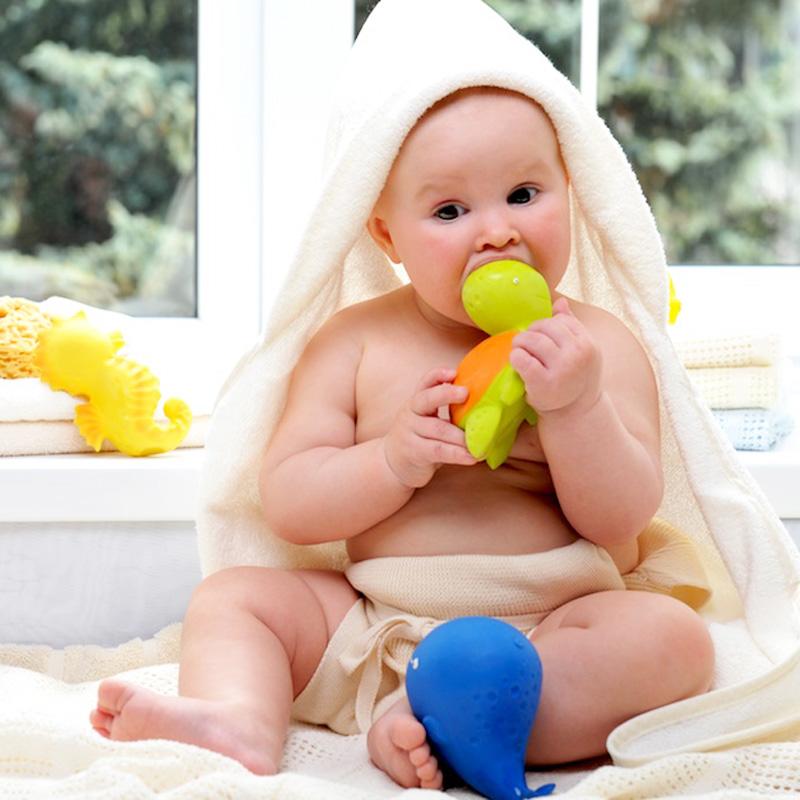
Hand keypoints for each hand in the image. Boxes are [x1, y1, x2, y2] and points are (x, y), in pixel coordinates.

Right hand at [383, 367, 477, 487]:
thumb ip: (446, 412)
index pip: (425, 382)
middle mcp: (411, 413)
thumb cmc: (419, 439)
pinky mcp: (414, 451)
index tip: (454, 372)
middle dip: (446, 394)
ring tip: (481, 440)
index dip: (438, 375)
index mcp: (417, 402)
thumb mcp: (427, 420)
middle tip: (466, 393)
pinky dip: (457, 454)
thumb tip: (484, 407)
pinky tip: (472, 457)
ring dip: (462, 435)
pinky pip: (438, 450)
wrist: (392, 464)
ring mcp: (409, 432)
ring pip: (438, 429)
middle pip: (426, 399)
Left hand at [509, 297, 601, 415]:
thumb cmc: (574, 379)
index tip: (542, 339)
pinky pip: (522, 359)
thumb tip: (560, 302)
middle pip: (545, 327)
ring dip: (520, 343)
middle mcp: (578, 354)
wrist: (575, 414)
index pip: (560, 321)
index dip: (546, 327)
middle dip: (531, 333)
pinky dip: (515, 357)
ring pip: (532, 339)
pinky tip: (517, 363)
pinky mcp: (543, 383)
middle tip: (525, 344)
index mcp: (588, 344)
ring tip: (519, 352)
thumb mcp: (582, 353)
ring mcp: (562, 369)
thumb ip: (571, 327)